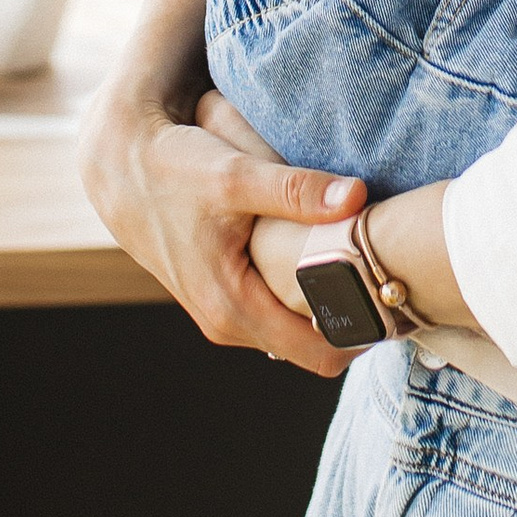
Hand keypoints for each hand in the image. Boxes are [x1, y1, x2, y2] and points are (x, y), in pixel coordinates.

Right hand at [74, 0, 365, 378]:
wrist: (119, 162)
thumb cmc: (174, 167)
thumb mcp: (236, 175)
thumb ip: (297, 191)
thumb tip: (358, 197)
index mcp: (234, 310)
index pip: (323, 354)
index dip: (365, 329)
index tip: (397, 294)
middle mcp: (229, 324)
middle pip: (314, 345)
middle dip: (352, 316)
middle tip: (393, 274)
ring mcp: (223, 313)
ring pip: (295, 327)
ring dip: (327, 302)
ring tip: (367, 263)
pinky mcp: (221, 293)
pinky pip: (277, 309)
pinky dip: (302, 291)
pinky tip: (325, 255)